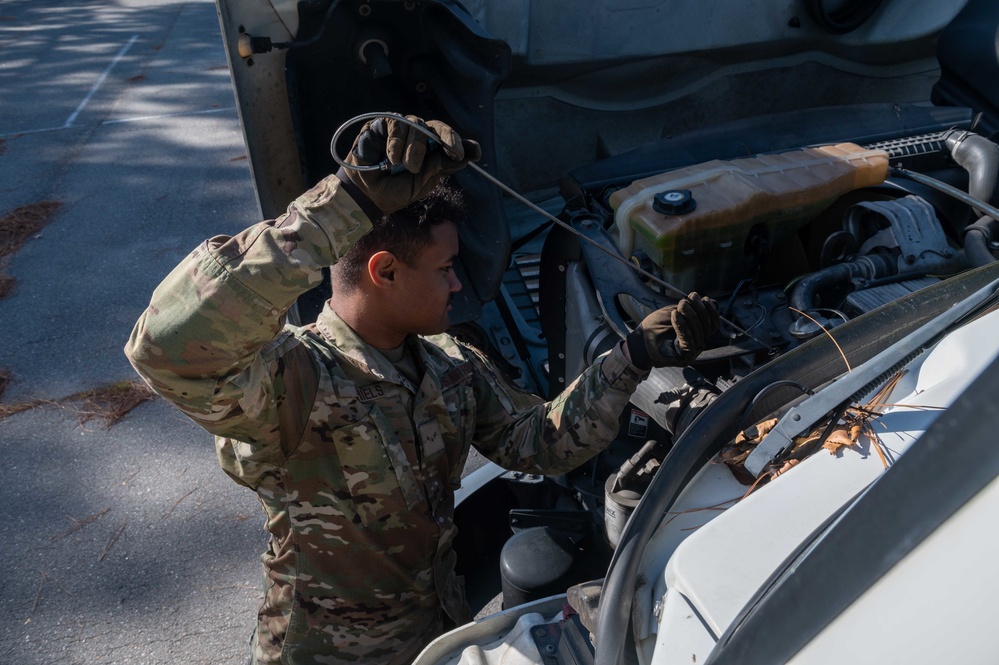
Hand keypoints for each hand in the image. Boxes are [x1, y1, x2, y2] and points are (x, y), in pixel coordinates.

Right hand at [342, 115, 480, 212]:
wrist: (367, 196)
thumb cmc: (395, 191)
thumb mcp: (423, 183)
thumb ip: (442, 166)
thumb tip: (470, 155)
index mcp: (429, 149)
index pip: (446, 137)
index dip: (457, 141)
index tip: (467, 152)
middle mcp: (416, 135)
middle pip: (435, 127)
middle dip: (442, 141)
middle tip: (444, 156)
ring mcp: (400, 128)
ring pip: (416, 124)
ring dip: (414, 148)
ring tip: (406, 167)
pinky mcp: (381, 125)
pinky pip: (395, 123)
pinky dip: (396, 142)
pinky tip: (391, 159)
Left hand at [625, 292, 718, 368]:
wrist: (640, 343)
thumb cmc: (656, 327)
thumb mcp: (675, 313)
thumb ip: (691, 307)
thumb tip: (710, 301)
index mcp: (699, 333)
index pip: (712, 322)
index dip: (710, 310)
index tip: (703, 298)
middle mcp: (699, 343)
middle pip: (706, 326)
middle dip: (697, 311)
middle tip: (685, 301)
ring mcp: (693, 351)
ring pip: (698, 332)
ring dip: (689, 316)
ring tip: (680, 306)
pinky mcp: (685, 356)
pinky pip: (687, 340)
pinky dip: (682, 326)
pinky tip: (675, 315)